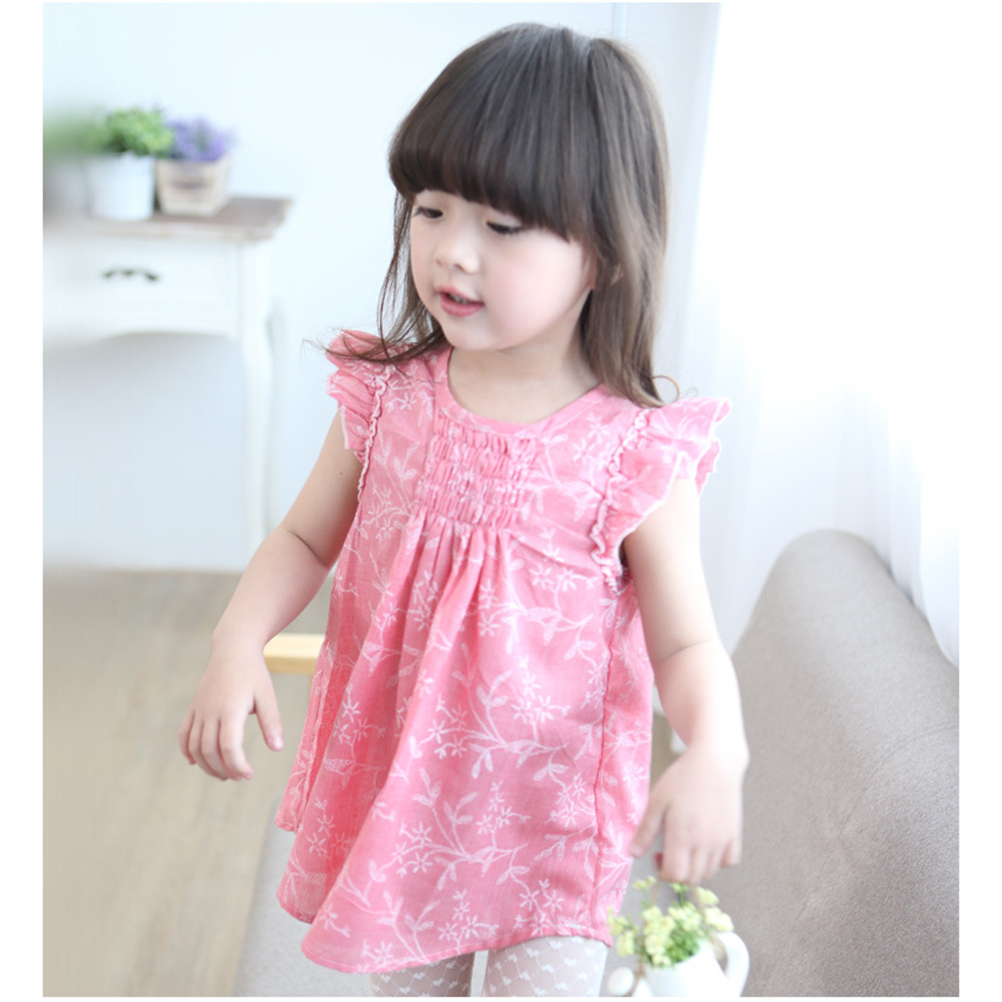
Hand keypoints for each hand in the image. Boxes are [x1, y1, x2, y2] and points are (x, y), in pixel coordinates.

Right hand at [178, 648, 283, 780]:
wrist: (233, 649)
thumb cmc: (253, 672)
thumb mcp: (267, 695)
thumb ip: (272, 722)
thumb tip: (278, 748)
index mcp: (230, 709)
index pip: (229, 747)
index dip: (238, 765)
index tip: (249, 774)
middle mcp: (210, 711)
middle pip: (209, 751)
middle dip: (224, 769)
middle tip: (239, 777)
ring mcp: (199, 710)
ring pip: (194, 746)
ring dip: (206, 765)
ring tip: (224, 774)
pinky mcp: (194, 707)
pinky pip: (184, 734)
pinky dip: (187, 751)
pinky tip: (195, 762)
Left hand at [629, 744, 744, 884]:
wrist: (714, 761)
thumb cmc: (682, 778)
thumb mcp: (657, 800)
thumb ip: (645, 830)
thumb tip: (633, 854)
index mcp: (683, 835)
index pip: (675, 875)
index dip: (663, 873)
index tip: (658, 859)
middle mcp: (705, 842)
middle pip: (692, 878)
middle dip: (678, 872)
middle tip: (670, 853)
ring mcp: (722, 840)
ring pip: (710, 873)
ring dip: (696, 868)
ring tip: (687, 848)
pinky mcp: (735, 833)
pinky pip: (729, 861)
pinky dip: (718, 862)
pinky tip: (707, 846)